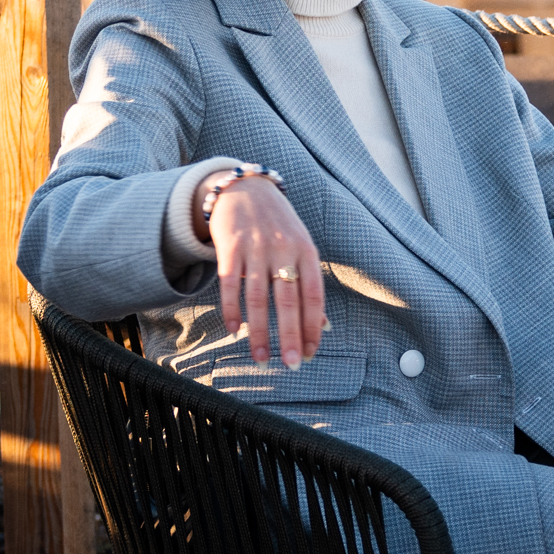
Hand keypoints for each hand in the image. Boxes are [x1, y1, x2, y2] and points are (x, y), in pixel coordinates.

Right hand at [205, 174, 326, 365]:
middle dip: (290, 336)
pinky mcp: (230, 246)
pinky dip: (232, 310)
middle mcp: (283, 249)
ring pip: (257, 298)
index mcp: (306, 251)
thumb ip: (310, 284)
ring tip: (262, 358)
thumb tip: (324, 326)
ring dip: (259, 332)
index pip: (313, 296)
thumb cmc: (278, 224)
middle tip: (291, 365)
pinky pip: (229, 283)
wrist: (245, 188)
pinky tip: (235, 331)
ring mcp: (255, 247)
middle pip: (287, 301)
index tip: (311, 353)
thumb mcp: (301, 246)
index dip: (313, 327)